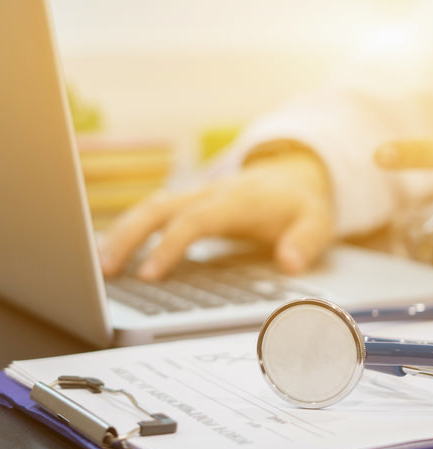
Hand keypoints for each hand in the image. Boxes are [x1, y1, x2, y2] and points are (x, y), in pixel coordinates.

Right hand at [99, 151, 333, 279]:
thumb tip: (290, 263)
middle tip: (104, 270)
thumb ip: (305, 243)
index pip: (195, 221)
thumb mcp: (317, 223)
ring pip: (149, 207)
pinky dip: (132, 229)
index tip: (149, 275)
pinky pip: (155, 212)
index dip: (170, 246)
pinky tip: (114, 253)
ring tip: (99, 267)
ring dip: (122, 233)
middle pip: (159, 208)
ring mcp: (197, 196)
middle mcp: (211, 194)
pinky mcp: (191, 203)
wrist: (297, 174)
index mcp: (237, 201)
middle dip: (129, 236)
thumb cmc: (303, 204)